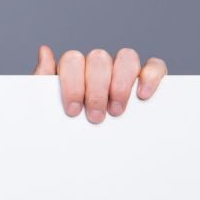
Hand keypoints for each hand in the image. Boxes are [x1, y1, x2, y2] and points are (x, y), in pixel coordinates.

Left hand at [33, 44, 166, 123]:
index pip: (73, 60)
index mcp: (74, 68)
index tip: (73, 111)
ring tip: (116, 111)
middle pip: (99, 59)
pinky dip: (151, 76)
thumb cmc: (65, 121)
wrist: (80, 148)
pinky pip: (155, 66)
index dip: (73, 84)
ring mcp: (123, 69)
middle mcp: (98, 65)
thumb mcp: (49, 105)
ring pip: (126, 57)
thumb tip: (45, 51)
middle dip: (96, 90)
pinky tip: (143, 95)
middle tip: (95, 117)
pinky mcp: (147, 78)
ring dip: (121, 84)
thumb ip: (44, 78)